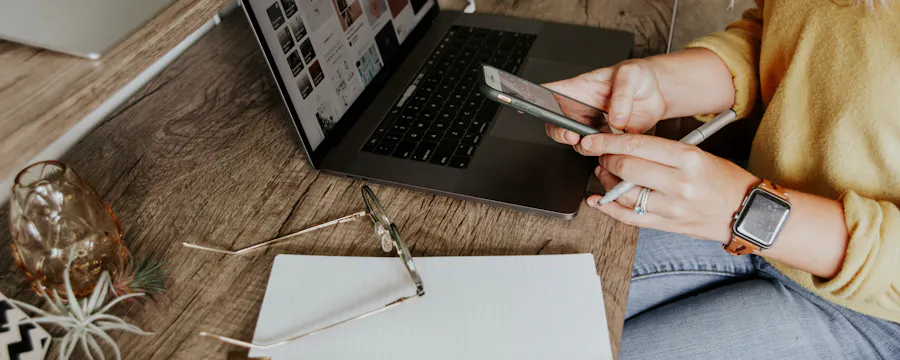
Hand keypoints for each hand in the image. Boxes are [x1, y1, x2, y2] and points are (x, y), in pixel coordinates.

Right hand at [544, 59, 667, 144]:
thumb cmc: (639, 76)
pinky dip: (608, 154)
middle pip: (558, 124)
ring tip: (596, 141)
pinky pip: (604, 152)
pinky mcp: (611, 140)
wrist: (660, 92)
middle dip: (559, 132)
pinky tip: (614, 148)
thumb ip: (621, 96)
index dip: (535, 100)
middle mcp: (583, 110)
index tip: (527, 105)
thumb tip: (615, 119)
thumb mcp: (630, 75)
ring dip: (585, 146)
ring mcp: (595, 127)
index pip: (551, 93)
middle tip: (570, 134)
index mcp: (580, 88)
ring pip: (579, 142)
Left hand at [577, 133, 759, 242]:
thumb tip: (626, 146)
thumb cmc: (725, 180)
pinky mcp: (667, 225)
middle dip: (606, 159)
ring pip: (624, 194)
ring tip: (604, 173)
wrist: (748, 212)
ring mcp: (672, 208)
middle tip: (601, 155)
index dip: (608, 142)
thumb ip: (663, 151)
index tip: (593, 140)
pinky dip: (608, 209)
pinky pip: (629, 218)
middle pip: (626, 168)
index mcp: (688, 159)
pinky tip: (597, 200)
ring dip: (606, 182)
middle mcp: (679, 184)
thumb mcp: (699, 154)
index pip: (637, 145)